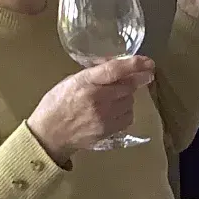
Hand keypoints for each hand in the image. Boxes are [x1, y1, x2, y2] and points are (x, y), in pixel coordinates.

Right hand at [27, 56, 155, 163]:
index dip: (134, 64)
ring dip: (127, 96)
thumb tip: (117, 66)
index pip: (114, 70)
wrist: (49, 136)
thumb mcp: (70, 82)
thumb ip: (94, 74)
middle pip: (128, 86)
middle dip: (136, 80)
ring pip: (130, 101)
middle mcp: (96, 99)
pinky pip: (128, 116)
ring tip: (114, 97)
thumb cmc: (56, 105)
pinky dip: (125, 111)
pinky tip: (114, 110)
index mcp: (84, 83)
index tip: (148, 62)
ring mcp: (104, 117)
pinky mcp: (109, 130)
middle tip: (142, 76)